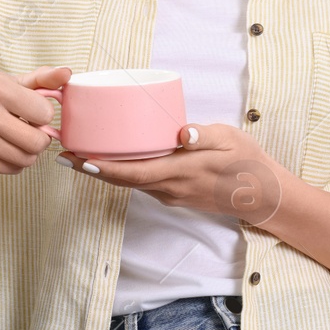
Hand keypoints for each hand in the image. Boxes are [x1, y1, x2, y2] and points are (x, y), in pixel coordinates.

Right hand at [0, 65, 72, 175]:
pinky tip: (6, 149)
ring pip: (25, 159)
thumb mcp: (9, 81)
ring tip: (18, 140)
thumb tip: (67, 73)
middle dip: (40, 139)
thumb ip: (41, 78)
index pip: (44, 112)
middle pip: (36, 141)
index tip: (34, 112)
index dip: (44, 115)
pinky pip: (11, 169)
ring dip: (28, 152)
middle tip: (31, 131)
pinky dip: (15, 162)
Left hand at [58, 123, 290, 225]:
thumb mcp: (230, 140)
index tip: (75, 157)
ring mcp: (172, 194)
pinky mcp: (175, 194)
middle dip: (92, 167)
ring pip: (131, 182)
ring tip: (82, 151)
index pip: (130, 172)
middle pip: (122, 179)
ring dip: (106, 170)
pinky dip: (124, 171)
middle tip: (65, 152)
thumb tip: (181, 132)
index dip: (99, 167)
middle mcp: (170, 188)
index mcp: (180, 172)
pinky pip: (143, 182)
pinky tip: (117, 157)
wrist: (264, 198)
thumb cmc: (248, 164)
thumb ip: (204, 136)